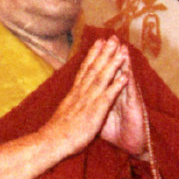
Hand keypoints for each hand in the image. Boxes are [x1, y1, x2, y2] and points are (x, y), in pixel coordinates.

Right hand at [41, 36, 136, 156]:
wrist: (52, 141)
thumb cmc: (56, 132)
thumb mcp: (63, 113)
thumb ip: (69, 104)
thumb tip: (68, 101)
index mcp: (74, 93)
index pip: (84, 69)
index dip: (93, 55)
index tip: (99, 42)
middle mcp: (81, 93)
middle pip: (94, 68)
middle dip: (104, 52)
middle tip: (112, 37)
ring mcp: (88, 100)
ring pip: (102, 77)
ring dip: (113, 63)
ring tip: (122, 50)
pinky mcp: (95, 111)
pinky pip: (108, 95)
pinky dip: (117, 84)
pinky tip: (125, 75)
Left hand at [98, 46, 146, 156]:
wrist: (132, 146)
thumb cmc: (116, 133)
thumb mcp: (97, 118)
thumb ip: (93, 106)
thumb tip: (81, 100)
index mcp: (108, 96)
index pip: (103, 74)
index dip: (99, 59)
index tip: (96, 44)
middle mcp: (120, 95)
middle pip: (115, 71)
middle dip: (112, 54)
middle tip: (111, 37)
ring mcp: (128, 101)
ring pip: (126, 79)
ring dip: (124, 63)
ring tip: (122, 47)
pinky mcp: (135, 109)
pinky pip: (131, 94)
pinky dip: (129, 83)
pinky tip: (128, 72)